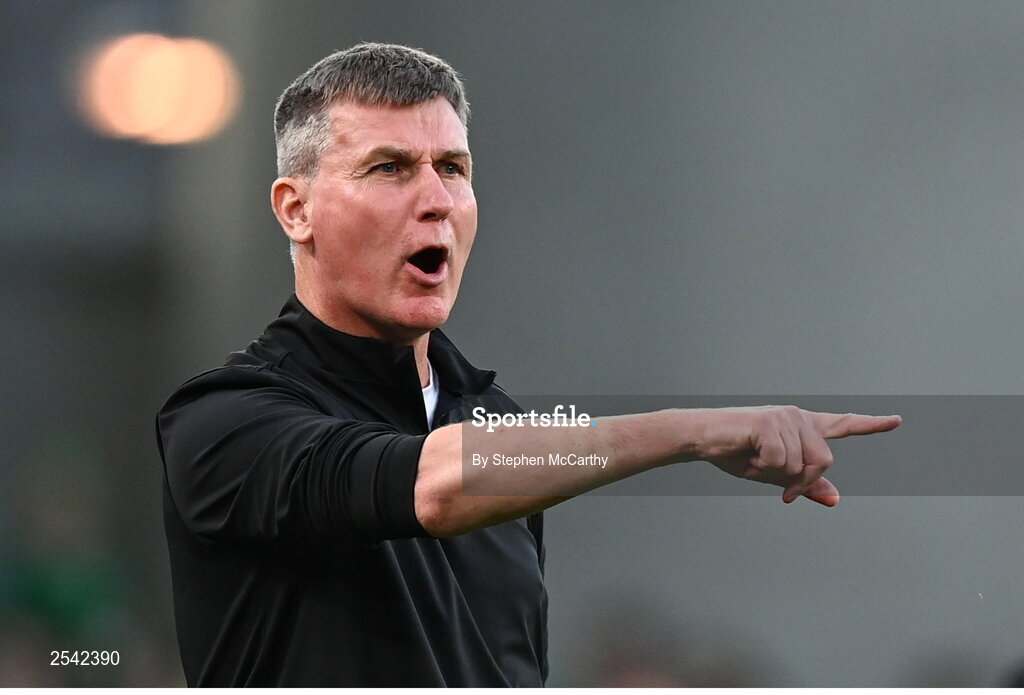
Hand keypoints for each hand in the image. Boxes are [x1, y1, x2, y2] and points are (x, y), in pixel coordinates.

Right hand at [698, 406, 900, 505]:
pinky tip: (746, 456)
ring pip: (799, 465)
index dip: (871, 425)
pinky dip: (761, 468)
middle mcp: (797, 417)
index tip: (897, 421)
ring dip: (773, 474)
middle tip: (779, 489)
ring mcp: (784, 417)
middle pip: (824, 461)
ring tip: (752, 461)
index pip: (843, 425)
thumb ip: (805, 484)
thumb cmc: (735, 453)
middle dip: (801, 481)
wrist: (701, 437)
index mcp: (802, 426)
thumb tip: (835, 500)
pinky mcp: (769, 422)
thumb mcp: (774, 473)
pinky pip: (780, 461)